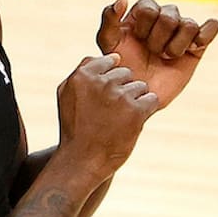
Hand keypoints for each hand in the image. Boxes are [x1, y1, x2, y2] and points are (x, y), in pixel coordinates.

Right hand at [56, 54, 157, 178]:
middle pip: (126, 73)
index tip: (103, 97)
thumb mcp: (66, 94)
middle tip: (110, 111)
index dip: (109, 79)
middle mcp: (101, 82)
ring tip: (120, 119)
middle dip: (122, 89)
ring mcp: (119, 96)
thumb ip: (83, 70)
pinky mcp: (136, 111)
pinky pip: (151, 99)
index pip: (109, 61)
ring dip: (135, 100)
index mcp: (83, 75)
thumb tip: (111, 56)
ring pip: (140, 86)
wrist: (82, 160)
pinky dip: (145, 111)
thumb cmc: (74, 127)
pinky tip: (131, 123)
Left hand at [96, 0, 217, 110]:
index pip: (149, 6)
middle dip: (158, 40)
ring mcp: (182, 30)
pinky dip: (205, 35)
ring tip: (166, 57)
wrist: (140, 94)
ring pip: (189, 23)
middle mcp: (164, 17)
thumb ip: (109, 19)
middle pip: (169, 14)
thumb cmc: (121, 68)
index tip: (137, 41)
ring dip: (176, 46)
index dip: (143, 27)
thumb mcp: (108, 44)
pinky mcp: (199, 44)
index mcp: (142, 12)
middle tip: (152, 53)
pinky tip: (192, 49)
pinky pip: (212, 26)